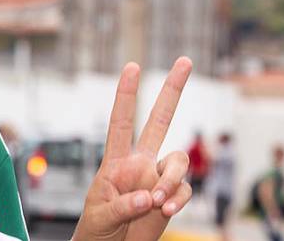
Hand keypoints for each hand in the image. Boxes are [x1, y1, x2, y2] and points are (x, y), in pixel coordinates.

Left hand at [72, 57, 192, 240]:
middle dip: (173, 90)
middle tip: (185, 60)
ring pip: (178, 161)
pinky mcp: (173, 196)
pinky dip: (178, 200)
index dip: (126, 94)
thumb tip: (148, 197)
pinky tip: (165, 211)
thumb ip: (122, 205)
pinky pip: (185, 190)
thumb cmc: (98, 228)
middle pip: (160, 120)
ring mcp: (158, 177)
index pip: (121, 121)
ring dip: (172, 180)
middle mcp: (140, 162)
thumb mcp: (100, 215)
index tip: (132, 65)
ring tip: (157, 202)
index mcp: (115, 160)